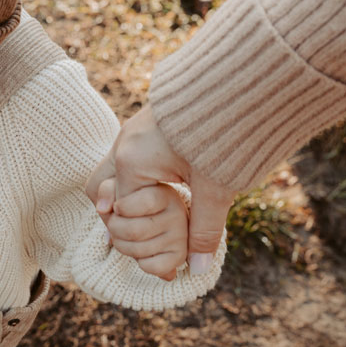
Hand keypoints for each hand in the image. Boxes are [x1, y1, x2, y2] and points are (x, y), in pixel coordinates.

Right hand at [85, 106, 235, 278]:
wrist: (245, 77)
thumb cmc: (228, 132)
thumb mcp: (217, 188)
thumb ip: (203, 230)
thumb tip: (196, 269)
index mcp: (132, 161)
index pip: (120, 209)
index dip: (137, 234)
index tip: (158, 249)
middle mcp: (125, 143)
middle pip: (100, 188)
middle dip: (116, 213)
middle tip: (141, 230)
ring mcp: (133, 128)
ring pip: (113, 169)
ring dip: (129, 192)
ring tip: (153, 211)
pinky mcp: (148, 119)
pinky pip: (129, 154)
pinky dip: (140, 174)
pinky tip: (163, 183)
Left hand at [105, 183, 188, 279]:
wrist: (148, 221)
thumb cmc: (129, 202)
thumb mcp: (116, 188)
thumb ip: (107, 190)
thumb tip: (102, 209)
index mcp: (164, 193)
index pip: (146, 201)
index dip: (122, 208)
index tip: (117, 208)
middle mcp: (177, 213)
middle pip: (134, 231)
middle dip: (114, 230)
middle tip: (115, 225)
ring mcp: (181, 236)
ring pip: (138, 251)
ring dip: (122, 246)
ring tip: (125, 237)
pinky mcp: (179, 256)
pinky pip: (151, 267)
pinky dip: (140, 263)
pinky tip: (142, 251)